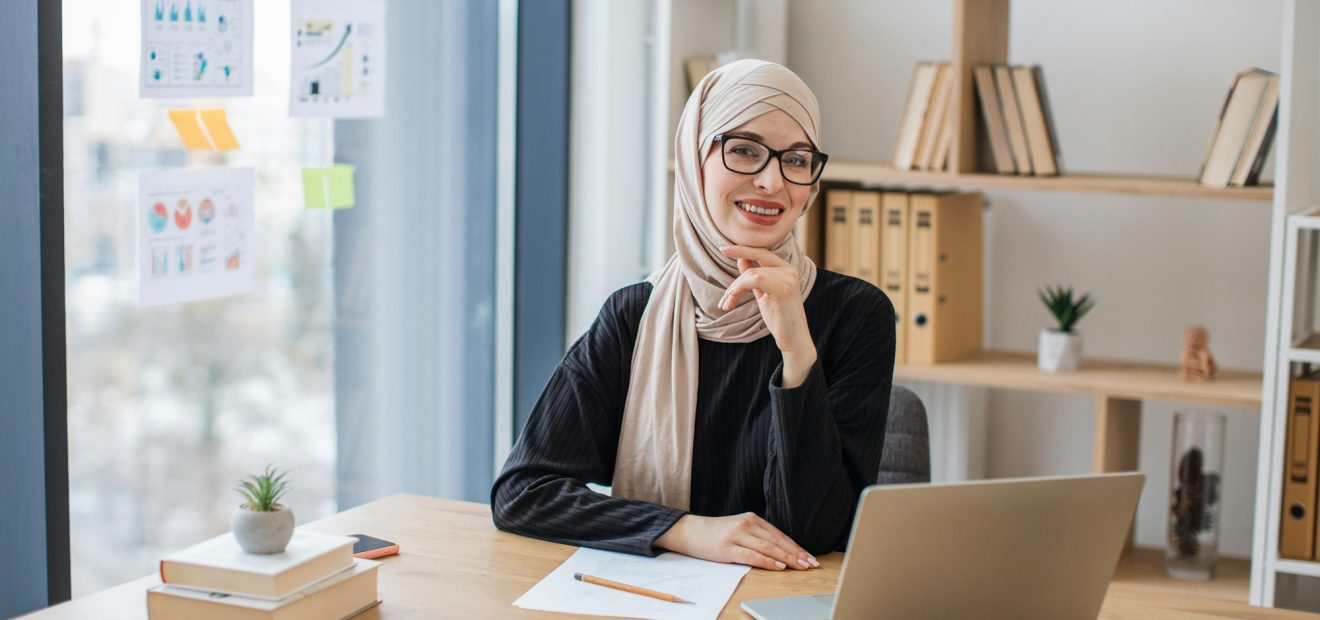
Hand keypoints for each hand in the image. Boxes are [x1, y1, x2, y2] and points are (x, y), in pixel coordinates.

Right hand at [654, 513, 818, 570]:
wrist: (689, 531)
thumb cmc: (716, 533)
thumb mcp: (739, 529)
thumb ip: (757, 536)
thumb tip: (781, 551)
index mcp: (752, 519)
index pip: (780, 535)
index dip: (796, 547)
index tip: (809, 557)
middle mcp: (747, 524)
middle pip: (777, 541)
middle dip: (797, 554)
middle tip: (811, 564)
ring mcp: (737, 535)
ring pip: (768, 548)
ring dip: (787, 558)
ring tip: (801, 566)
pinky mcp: (728, 548)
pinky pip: (753, 556)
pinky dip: (768, 561)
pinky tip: (779, 566)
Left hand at [718, 245, 816, 386]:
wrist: (794, 339)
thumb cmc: (779, 318)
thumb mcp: (763, 293)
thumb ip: (754, 275)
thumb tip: (741, 258)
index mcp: (786, 269)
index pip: (762, 252)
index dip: (742, 249)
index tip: (723, 249)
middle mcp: (790, 270)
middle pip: (754, 261)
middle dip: (735, 274)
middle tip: (723, 297)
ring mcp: (788, 278)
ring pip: (751, 273)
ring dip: (734, 289)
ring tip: (726, 304)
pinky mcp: (783, 289)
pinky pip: (754, 280)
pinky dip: (738, 289)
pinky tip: (731, 302)